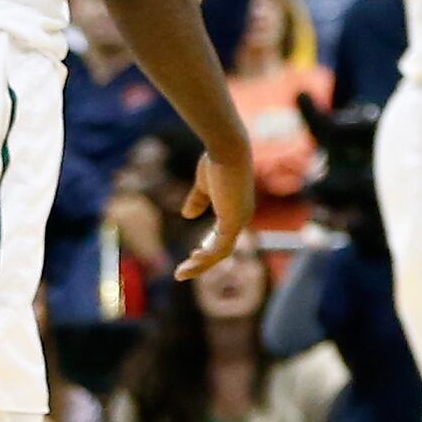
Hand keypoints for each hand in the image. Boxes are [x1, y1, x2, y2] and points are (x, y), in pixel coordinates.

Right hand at [176, 142, 254, 281]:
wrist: (227, 148)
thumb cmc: (216, 160)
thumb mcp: (203, 184)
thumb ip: (198, 200)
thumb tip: (187, 216)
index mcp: (235, 209)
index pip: (223, 236)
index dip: (208, 248)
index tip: (193, 253)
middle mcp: (241, 217)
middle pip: (222, 249)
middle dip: (202, 262)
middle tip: (182, 271)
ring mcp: (240, 220)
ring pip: (220, 253)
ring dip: (200, 265)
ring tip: (180, 272)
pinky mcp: (234, 220)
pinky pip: (221, 247)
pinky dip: (207, 256)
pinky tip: (193, 259)